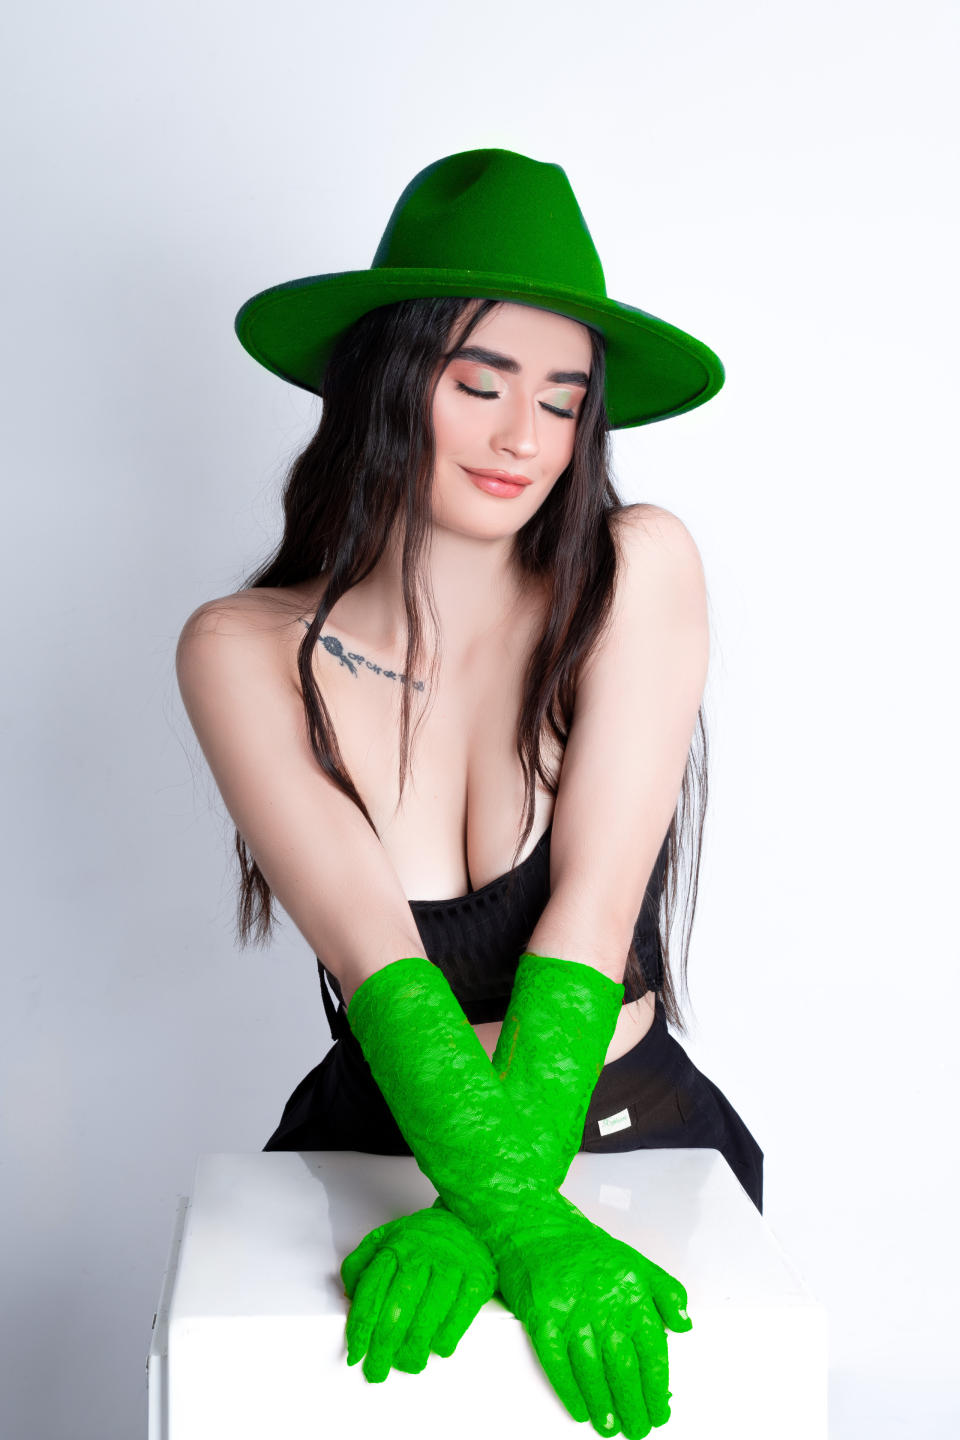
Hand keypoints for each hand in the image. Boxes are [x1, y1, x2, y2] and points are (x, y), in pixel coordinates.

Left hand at [340, 1203, 496, 1380]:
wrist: (469, 1222)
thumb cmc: (423, 1238)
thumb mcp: (387, 1238)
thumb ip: (363, 1263)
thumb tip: (348, 1294)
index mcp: (396, 1247)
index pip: (371, 1292)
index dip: (361, 1328)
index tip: (356, 1352)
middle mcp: (421, 1255)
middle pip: (396, 1311)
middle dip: (383, 1349)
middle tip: (377, 1370)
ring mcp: (450, 1267)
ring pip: (427, 1319)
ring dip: (413, 1351)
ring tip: (407, 1364)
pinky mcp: (476, 1279)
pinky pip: (459, 1317)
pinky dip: (446, 1339)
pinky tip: (436, 1348)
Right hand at [495, 1203, 691, 1438]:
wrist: (534, 1225)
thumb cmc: (582, 1247)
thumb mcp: (635, 1260)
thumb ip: (665, 1292)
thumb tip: (684, 1324)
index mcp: (631, 1291)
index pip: (652, 1350)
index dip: (657, 1386)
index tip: (660, 1408)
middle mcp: (603, 1302)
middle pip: (624, 1367)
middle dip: (634, 1404)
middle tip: (638, 1428)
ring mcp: (570, 1311)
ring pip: (592, 1370)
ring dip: (604, 1404)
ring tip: (611, 1426)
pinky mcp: (540, 1316)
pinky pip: (556, 1362)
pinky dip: (569, 1390)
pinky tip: (579, 1408)